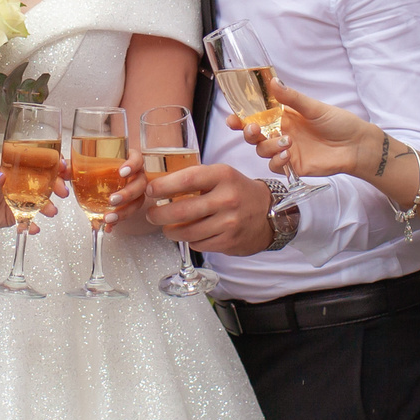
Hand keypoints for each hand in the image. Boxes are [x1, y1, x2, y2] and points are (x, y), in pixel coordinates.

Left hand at [0, 161, 57, 235]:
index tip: (61, 166)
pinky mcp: (13, 217)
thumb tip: (0, 177)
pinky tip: (33, 228)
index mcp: (9, 167)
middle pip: (42, 181)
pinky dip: (32, 225)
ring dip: (47, 206)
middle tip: (61, 192)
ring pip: (38, 201)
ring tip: (50, 212)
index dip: (50, 161)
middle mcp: (16, 182)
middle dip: (55, 185)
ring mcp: (16, 200)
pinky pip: (27, 220)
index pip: (33, 160)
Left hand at [143, 162, 274, 256]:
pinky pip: (198, 244)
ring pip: (187, 232)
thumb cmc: (237, 191)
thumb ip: (195, 178)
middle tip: (151, 215)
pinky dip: (189, 240)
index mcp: (223, 176)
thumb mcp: (221, 176)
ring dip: (170, 231)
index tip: (150, 190)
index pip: (187, 179)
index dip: (164, 186)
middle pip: (182, 211)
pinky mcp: (229, 242)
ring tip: (167, 227)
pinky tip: (190, 234)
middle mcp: (227, 198)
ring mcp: (229, 222)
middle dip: (159, 215)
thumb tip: (159, 185)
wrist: (268, 213)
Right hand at [235, 83, 377, 180]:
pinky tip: (288, 154)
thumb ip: (292, 98)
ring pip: (262, 151)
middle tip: (253, 130)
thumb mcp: (314, 108)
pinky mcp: (293, 165)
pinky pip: (275, 166)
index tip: (233, 119)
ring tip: (286, 141)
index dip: (241, 118)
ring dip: (268, 146)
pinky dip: (277, 160)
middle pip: (253, 135)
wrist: (356, 146)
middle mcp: (281, 132)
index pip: (256, 116)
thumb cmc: (339, 123)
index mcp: (283, 116)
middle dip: (248, 133)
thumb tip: (273, 82)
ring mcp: (286, 149)